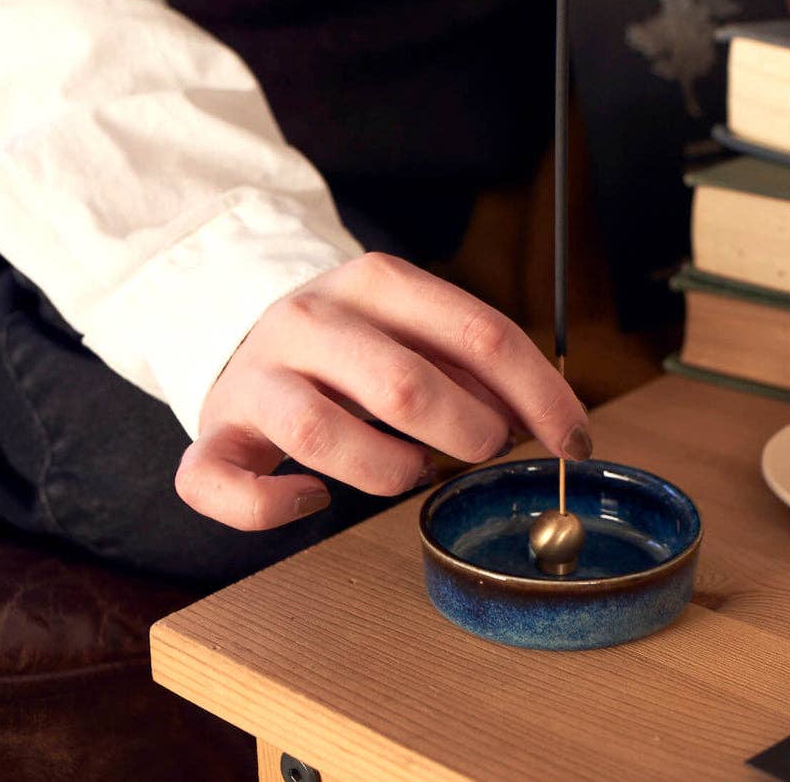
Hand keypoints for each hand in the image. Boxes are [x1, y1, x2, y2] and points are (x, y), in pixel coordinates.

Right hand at [174, 252, 590, 529]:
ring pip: (322, 435)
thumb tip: (545, 419)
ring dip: (388, 471)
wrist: (243, 332)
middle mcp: (312, 317)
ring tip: (408, 470)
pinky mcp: (214, 430)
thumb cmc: (356, 343)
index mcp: (377, 281)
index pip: (480, 334)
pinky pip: (221, 484)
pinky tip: (310, 501)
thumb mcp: (418, 328)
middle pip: (406, 386)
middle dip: (467, 433)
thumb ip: (476, 365)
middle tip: (482, 450)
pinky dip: (271, 508)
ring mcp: (257, 374)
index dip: (539, 394)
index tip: (575, 440)